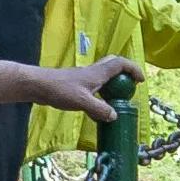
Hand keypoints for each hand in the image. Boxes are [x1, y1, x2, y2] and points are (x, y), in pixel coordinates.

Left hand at [27, 55, 146, 118]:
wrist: (38, 86)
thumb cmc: (60, 90)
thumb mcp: (83, 102)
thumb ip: (100, 109)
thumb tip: (114, 116)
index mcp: (98, 73)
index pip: (121, 64)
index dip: (133, 69)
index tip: (141, 80)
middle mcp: (93, 72)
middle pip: (114, 65)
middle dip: (125, 73)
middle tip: (131, 86)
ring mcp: (84, 78)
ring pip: (104, 76)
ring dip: (113, 84)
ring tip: (118, 100)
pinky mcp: (76, 85)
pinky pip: (95, 87)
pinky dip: (101, 95)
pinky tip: (98, 110)